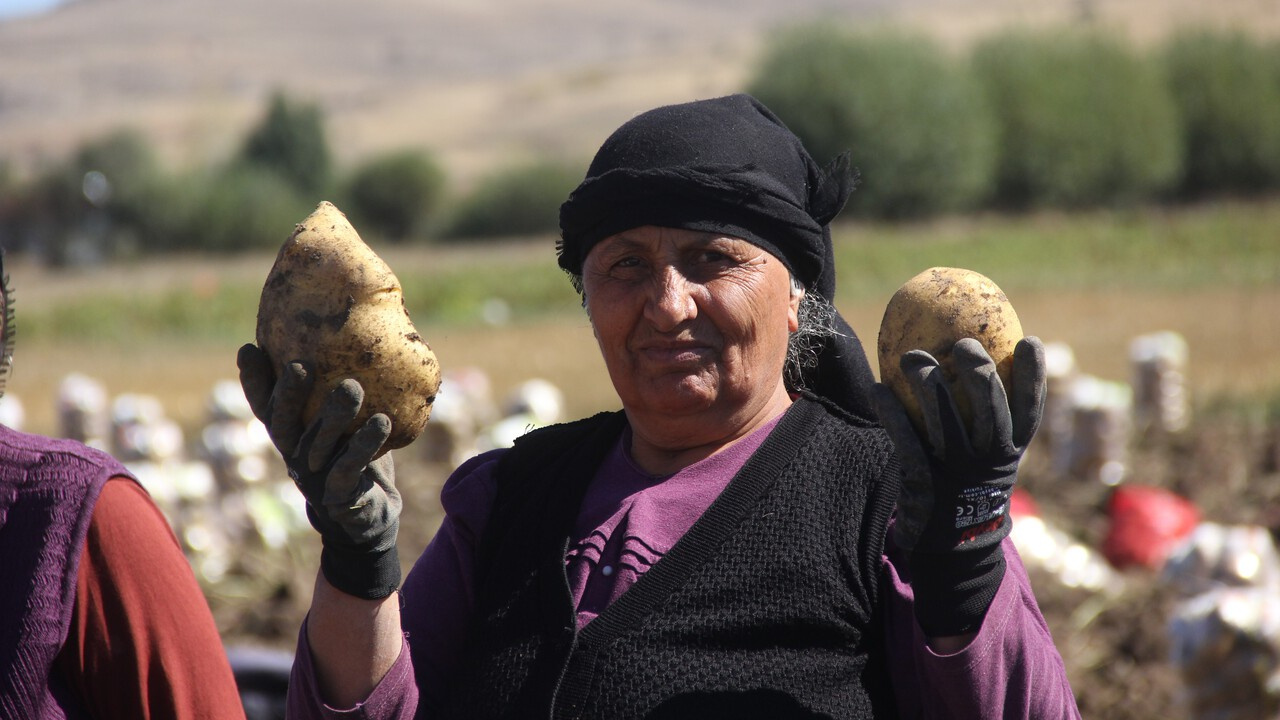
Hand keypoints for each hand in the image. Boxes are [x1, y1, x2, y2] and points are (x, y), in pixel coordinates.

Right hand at [238, 343, 402, 599]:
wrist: (370, 516)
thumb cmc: (358, 456)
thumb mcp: (349, 423)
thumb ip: (343, 387)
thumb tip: (363, 333)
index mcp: (292, 435)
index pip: (265, 407)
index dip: (254, 381)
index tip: (250, 348)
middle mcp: (296, 455)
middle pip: (283, 424)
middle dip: (288, 394)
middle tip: (299, 365)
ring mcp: (316, 479)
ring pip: (318, 444)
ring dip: (334, 415)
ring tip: (352, 387)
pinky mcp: (341, 497)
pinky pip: (350, 469)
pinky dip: (364, 445)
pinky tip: (382, 421)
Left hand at [872, 336, 1044, 635]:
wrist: (954, 547)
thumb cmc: (969, 486)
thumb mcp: (991, 460)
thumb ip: (988, 421)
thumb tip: (980, 363)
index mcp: (1010, 452)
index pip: (1029, 410)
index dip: (1033, 376)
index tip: (1030, 340)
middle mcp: (988, 461)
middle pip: (990, 409)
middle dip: (980, 373)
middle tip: (965, 343)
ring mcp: (957, 472)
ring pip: (945, 422)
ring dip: (928, 385)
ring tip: (912, 356)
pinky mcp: (925, 483)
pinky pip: (906, 441)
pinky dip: (891, 413)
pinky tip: (877, 389)